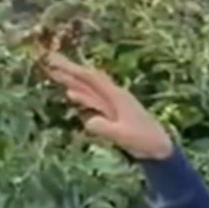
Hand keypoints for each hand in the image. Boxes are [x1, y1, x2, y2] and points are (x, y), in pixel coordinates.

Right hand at [40, 52, 173, 160]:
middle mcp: (114, 96)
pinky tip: (71, 94)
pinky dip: (82, 97)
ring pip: (89, 89)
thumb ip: (104, 128)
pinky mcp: (113, 114)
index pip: (91, 78)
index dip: (72, 69)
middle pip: (88, 79)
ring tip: (54, 74)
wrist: (160, 148)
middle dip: (68, 70)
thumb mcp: (122, 135)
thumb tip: (88, 122)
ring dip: (72, 81)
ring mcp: (114, 104)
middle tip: (48, 60)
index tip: (54, 61)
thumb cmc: (144, 141)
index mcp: (117, 96)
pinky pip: (94, 102)